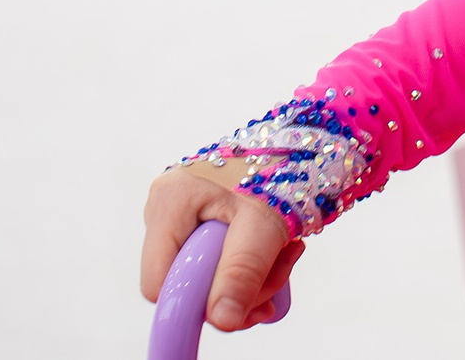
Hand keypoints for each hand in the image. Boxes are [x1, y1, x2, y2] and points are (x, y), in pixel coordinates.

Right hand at [140, 163, 301, 332]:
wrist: (306, 142)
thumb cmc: (284, 167)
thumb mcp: (266, 222)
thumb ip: (244, 271)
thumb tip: (222, 321)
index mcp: (170, 201)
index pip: (158, 282)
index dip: (196, 300)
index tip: (243, 300)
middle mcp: (167, 208)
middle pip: (186, 281)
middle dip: (238, 288)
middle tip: (282, 269)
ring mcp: (184, 215)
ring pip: (208, 275)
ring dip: (254, 277)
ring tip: (289, 251)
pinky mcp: (204, 222)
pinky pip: (221, 261)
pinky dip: (253, 265)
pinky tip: (280, 250)